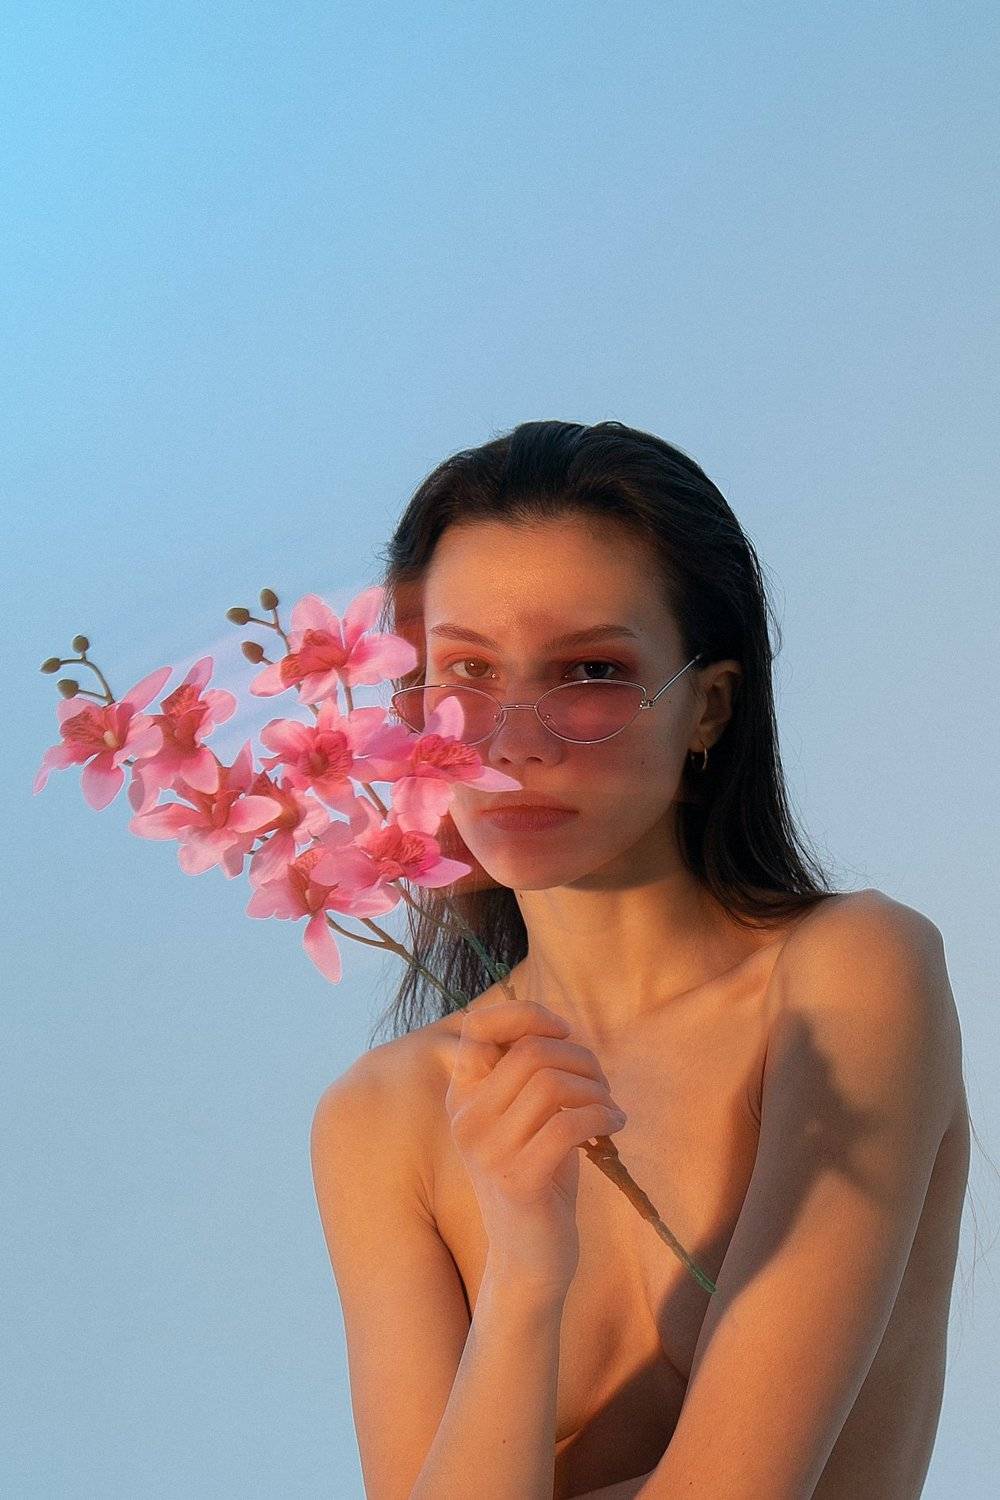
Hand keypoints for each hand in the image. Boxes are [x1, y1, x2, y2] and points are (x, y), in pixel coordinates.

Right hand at [446, 997, 626, 1298]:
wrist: (528, 1262)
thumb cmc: (536, 1180)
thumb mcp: (524, 1119)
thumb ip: (528, 1076)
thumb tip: (559, 1029)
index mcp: (463, 1098)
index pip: (479, 1027)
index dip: (527, 1015)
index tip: (563, 1032)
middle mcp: (467, 1119)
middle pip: (531, 1051)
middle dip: (581, 1059)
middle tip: (602, 1085)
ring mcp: (489, 1151)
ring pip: (551, 1083)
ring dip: (596, 1090)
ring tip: (609, 1108)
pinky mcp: (518, 1180)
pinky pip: (569, 1124)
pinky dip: (603, 1118)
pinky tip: (613, 1129)